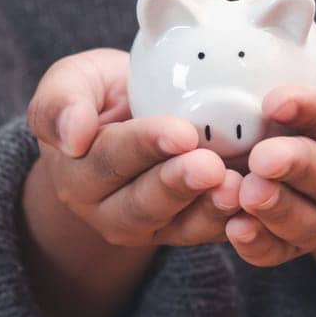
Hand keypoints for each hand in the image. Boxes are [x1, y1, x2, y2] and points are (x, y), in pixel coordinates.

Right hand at [27, 48, 243, 247]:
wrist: (133, 114)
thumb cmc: (102, 94)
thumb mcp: (72, 81)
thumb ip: (59, 103)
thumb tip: (71, 134)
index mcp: (76, 170)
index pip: (110, 158)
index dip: (146, 146)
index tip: (181, 133)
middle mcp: (106, 208)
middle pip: (142, 202)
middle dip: (179, 184)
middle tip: (211, 167)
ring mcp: (147, 226)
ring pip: (176, 226)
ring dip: (208, 209)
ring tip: (236, 188)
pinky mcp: (182, 232)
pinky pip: (207, 235)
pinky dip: (233, 223)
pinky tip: (255, 205)